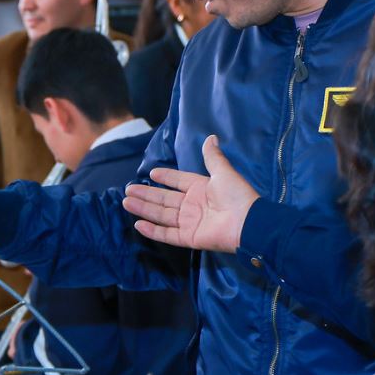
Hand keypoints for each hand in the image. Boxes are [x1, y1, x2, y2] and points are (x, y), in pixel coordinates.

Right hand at [121, 135, 258, 253]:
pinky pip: (167, 234)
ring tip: (126, 202)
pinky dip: (152, 230)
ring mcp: (189, 222)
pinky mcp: (188, 237)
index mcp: (200, 188)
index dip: (166, 177)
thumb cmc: (237, 195)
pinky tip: (138, 223)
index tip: (152, 172)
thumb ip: (212, 157)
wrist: (248, 222)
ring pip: (161, 215)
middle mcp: (192, 205)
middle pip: (164, 199)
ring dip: (143, 208)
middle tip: (128, 189)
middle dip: (146, 194)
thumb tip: (210, 137)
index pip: (178, 181)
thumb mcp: (223, 172)